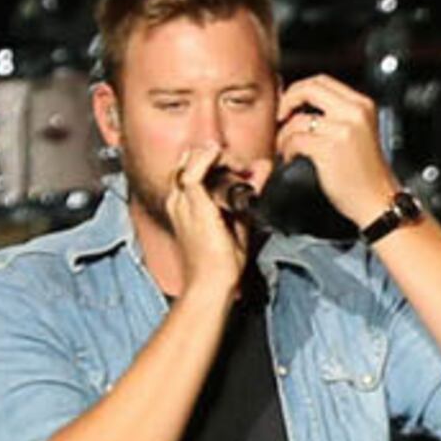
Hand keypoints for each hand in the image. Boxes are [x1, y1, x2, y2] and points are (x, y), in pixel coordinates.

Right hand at [163, 140, 248, 297]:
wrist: (211, 284)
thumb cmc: (221, 264)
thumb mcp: (238, 222)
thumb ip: (248, 194)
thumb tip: (262, 168)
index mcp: (184, 205)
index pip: (194, 168)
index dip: (218, 162)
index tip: (243, 170)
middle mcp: (178, 199)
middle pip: (191, 158)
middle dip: (218, 155)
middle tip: (242, 168)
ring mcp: (182, 200)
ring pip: (193, 158)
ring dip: (219, 155)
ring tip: (239, 167)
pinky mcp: (192, 203)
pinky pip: (196, 167)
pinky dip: (213, 158)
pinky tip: (229, 162)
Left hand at [277, 74, 401, 229]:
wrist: (378, 201)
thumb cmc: (365, 173)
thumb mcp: (358, 132)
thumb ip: (337, 114)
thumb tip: (299, 102)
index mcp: (362, 105)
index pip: (322, 81)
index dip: (299, 89)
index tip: (289, 103)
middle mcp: (355, 113)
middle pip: (309, 89)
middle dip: (287, 101)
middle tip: (280, 118)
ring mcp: (343, 130)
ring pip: (298, 119)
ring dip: (284, 134)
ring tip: (285, 146)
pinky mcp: (330, 149)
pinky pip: (296, 139)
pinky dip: (287, 149)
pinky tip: (291, 158)